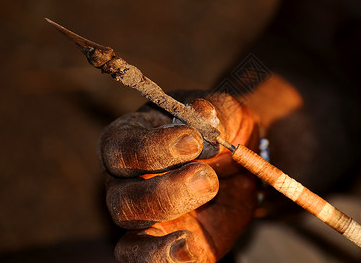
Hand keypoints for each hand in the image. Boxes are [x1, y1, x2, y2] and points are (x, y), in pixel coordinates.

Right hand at [99, 91, 259, 261]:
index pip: (120, 149)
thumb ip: (211, 112)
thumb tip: (204, 115)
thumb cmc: (219, 129)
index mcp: (130, 143)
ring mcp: (145, 220)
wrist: (241, 161)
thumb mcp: (219, 112)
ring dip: (169, 233)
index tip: (194, 140)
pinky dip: (172, 261)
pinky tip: (193, 245)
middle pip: (122, 201)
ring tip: (209, 203)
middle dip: (166, 191)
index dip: (152, 148)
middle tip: (208, 176)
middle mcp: (127, 185)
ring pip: (131, 242)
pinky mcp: (166, 246)